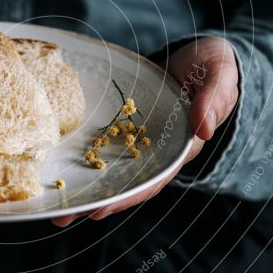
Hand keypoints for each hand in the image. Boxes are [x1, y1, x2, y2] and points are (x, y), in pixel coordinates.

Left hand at [54, 36, 238, 225]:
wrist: (197, 55)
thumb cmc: (212, 66)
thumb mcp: (219, 76)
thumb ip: (214, 99)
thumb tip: (204, 129)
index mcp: (182, 147)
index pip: (153, 179)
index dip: (128, 195)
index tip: (102, 208)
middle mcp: (156, 149)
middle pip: (123, 182)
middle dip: (94, 200)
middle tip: (63, 217)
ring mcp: (136, 138)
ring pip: (107, 167)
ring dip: (81, 186)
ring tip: (52, 206)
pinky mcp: (121, 125)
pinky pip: (100, 143)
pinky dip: (79, 155)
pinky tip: (55, 165)